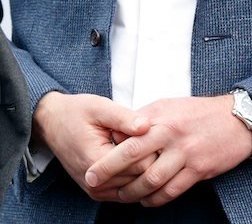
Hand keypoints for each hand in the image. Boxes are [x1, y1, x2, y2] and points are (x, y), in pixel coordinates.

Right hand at [32, 92, 152, 202]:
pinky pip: (126, 189)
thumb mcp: (100, 107)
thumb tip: (146, 126)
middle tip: (145, 136)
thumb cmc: (77, 113)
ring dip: (142, 166)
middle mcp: (94, 182)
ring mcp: (96, 189)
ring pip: (136, 185)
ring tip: (138, 143)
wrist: (53, 124)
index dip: (152, 146)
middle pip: (141, 177)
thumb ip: (124, 118)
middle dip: (149, 156)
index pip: (142, 164)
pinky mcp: (98, 190)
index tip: (150, 130)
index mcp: (95, 161)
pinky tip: (133, 155)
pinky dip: (134, 174)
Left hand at [85, 95, 251, 206]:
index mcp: (162, 119)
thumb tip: (117, 135)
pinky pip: (171, 191)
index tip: (90, 169)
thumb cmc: (200, 112)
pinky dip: (156, 199)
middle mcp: (172, 135)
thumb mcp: (170, 106)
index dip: (106, 157)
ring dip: (133, 192)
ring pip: (151, 180)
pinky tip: (148, 199)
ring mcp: (186, 153)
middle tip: (94, 184)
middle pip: (134, 158)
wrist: (240, 119)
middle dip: (110, 174)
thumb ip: (144, 119)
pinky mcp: (199, 169)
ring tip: (123, 196)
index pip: (127, 138)